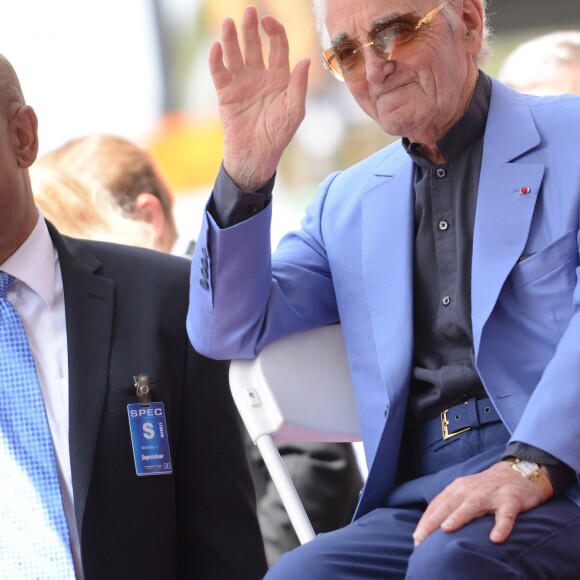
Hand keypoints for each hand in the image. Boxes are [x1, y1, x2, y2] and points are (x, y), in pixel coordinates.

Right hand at [208, 5, 310, 190]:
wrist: (256, 155)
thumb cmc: (278, 135)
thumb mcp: (294, 110)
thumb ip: (299, 85)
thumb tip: (306, 60)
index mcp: (280, 77)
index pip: (278, 47)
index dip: (275, 32)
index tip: (270, 22)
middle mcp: (260, 75)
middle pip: (255, 45)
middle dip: (251, 28)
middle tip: (249, 11)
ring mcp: (241, 82)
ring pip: (235, 54)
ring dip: (231, 38)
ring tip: (228, 23)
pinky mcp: (225, 93)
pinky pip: (219, 73)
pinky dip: (216, 60)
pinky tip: (216, 48)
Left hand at [413, 461, 549, 545]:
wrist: (517, 473)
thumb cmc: (485, 488)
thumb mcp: (465, 493)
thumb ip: (451, 506)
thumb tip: (432, 528)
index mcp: (458, 489)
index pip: (438, 505)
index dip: (426, 521)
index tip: (416, 538)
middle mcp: (470, 490)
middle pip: (449, 505)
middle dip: (433, 521)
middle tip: (421, 538)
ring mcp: (490, 494)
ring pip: (472, 505)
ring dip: (458, 517)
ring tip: (446, 529)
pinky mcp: (510, 500)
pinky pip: (505, 515)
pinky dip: (501, 526)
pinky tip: (496, 538)